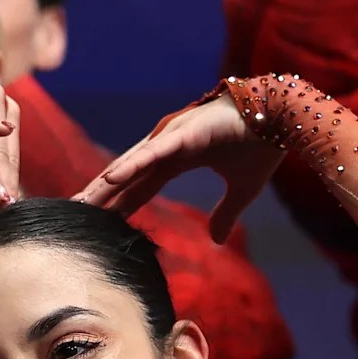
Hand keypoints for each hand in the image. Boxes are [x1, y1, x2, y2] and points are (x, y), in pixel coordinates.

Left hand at [76, 92, 282, 241]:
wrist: (286, 118)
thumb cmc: (264, 147)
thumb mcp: (242, 191)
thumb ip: (225, 214)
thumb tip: (217, 240)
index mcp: (179, 159)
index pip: (140, 187)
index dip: (118, 205)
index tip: (96, 221)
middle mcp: (169, 147)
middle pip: (127, 176)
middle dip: (100, 195)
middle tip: (72, 213)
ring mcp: (174, 137)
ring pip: (132, 164)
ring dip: (105, 183)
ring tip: (80, 201)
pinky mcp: (186, 133)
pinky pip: (152, 153)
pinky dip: (130, 165)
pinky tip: (108, 179)